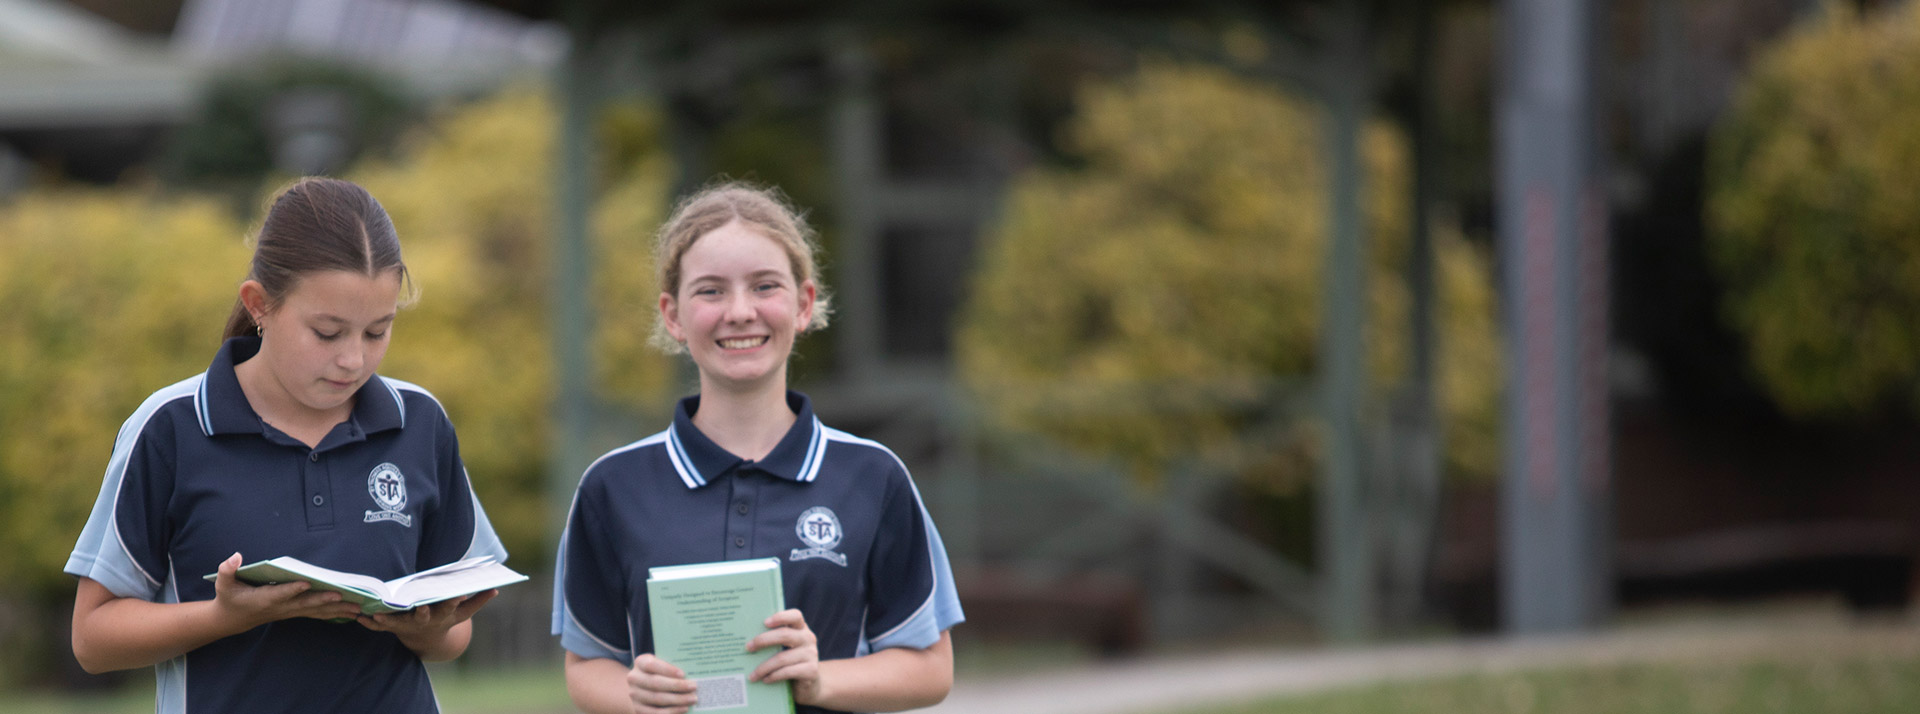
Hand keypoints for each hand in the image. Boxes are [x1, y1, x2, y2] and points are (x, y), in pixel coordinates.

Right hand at [211, 553, 362, 629]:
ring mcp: (289, 612)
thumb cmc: (229, 597)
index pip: (279, 593)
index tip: (306, 583)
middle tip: (340, 595)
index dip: (292, 589)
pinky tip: (350, 612)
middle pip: (303, 604)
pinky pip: (316, 613)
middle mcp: (279, 607)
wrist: (233, 619)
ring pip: (315, 611)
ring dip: (336, 609)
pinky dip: (334, 612)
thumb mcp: (223, 583)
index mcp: (263, 599)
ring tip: (356, 607)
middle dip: (322, 600)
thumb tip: (235, 556)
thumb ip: (227, 569)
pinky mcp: (294, 612)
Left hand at [356, 589, 497, 644]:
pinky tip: (360, 618)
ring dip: (389, 620)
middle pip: (424, 616)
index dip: (453, 600)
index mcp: (444, 615)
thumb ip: (478, 601)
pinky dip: (370, 624)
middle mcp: (426, 621)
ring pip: (398, 623)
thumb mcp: (463, 613)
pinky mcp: (394, 628)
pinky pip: (380, 628)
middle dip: (423, 612)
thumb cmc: (446, 619)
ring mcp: (410, 625)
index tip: (457, 593)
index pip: (450, 606)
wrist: (427, 641)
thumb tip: (496, 588)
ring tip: (379, 614)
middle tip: (421, 606)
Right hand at [626, 654, 698, 713]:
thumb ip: (673, 665)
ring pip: (657, 699)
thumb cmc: (659, 672)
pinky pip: (655, 712)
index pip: (652, 665)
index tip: (683, 674)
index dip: (667, 669)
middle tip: (694, 687)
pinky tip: (684, 708)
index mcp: (640, 662)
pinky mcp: (637, 709)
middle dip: (677, 686)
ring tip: (692, 699)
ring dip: (677, 700)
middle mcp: (634, 678)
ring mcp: (634, 694)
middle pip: (656, 683)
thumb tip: (693, 671)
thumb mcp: (662, 664)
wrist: (642, 688)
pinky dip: (671, 711)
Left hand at [748, 609, 821, 704]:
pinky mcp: (811, 670)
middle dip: (763, 640)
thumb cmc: (790, 662)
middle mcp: (808, 638)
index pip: (795, 616)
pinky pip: (788, 672)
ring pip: (782, 658)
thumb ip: (774, 641)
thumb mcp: (784, 648)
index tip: (764, 622)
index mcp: (801, 629)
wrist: (809, 683)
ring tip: (752, 675)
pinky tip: (765, 679)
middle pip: (785, 635)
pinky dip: (773, 676)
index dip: (781, 617)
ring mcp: (811, 654)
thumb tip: (747, 641)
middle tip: (748, 647)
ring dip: (764, 667)